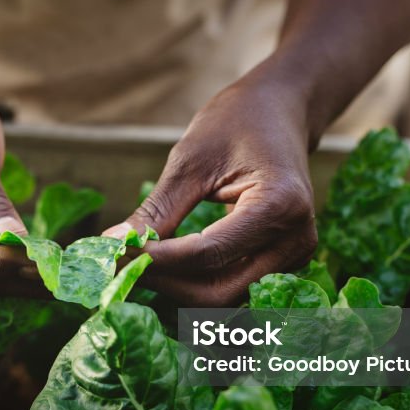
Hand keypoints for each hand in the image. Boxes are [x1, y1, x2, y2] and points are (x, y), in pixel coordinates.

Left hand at [104, 73, 317, 305]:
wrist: (279, 112)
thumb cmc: (236, 123)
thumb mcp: (190, 160)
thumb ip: (157, 210)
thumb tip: (113, 245)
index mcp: (280, 206)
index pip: (209, 254)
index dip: (157, 262)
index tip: (115, 256)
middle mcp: (296, 240)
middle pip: (219, 290)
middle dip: (166, 284)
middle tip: (122, 268)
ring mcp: (293, 256)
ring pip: (224, 297)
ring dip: (178, 288)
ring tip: (139, 265)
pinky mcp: (281, 263)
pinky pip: (232, 286)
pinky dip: (195, 282)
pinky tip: (165, 266)